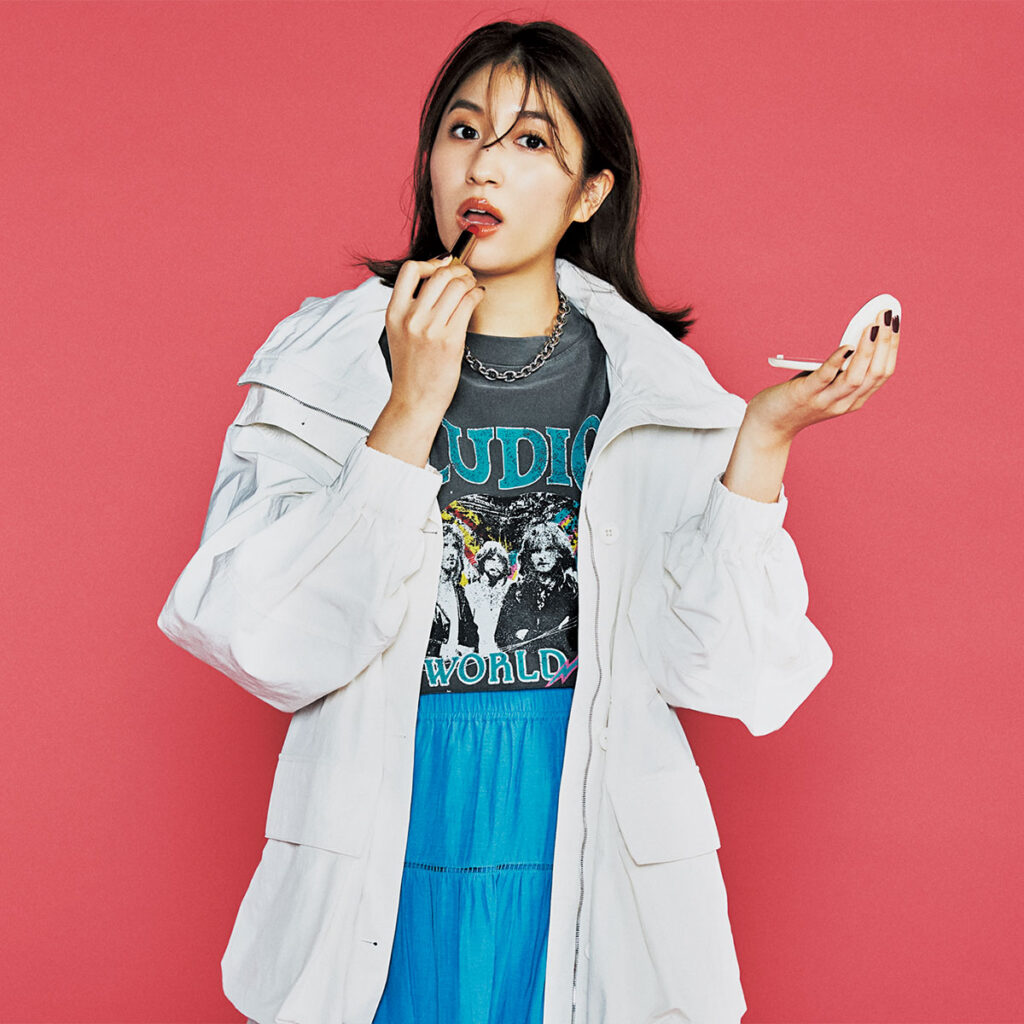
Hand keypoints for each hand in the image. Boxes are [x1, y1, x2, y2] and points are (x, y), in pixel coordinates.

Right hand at [385, 254, 485, 417]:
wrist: (414, 401)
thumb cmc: (411, 369)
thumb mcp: (398, 333)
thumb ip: (409, 308)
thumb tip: (435, 277)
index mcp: (394, 313)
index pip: (410, 269)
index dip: (430, 262)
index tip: (442, 268)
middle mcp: (411, 318)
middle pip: (439, 273)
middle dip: (457, 269)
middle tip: (465, 276)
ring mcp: (430, 329)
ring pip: (457, 285)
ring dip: (469, 280)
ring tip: (472, 287)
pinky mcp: (450, 341)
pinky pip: (469, 303)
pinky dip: (477, 294)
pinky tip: (478, 298)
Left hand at [746, 306, 900, 443]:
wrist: (770, 426)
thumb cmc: (796, 399)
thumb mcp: (825, 383)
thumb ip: (839, 366)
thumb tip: (851, 337)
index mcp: (854, 399)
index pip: (883, 372)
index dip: (892, 347)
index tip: (895, 323)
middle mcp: (845, 403)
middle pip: (875, 373)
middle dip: (885, 342)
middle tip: (887, 316)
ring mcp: (825, 401)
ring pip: (856, 377)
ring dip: (867, 349)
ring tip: (872, 326)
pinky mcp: (805, 396)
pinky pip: (825, 378)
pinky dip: (837, 361)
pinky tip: (846, 346)